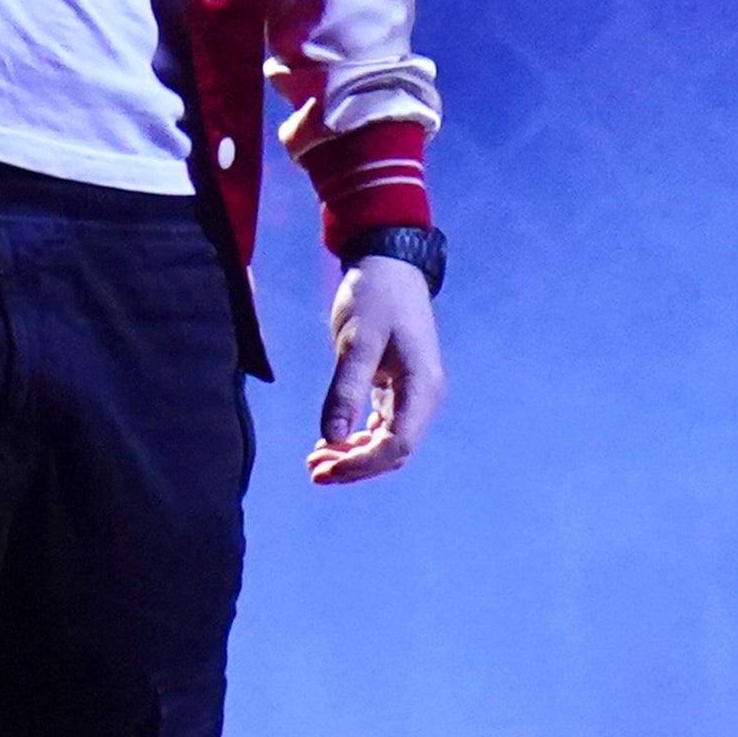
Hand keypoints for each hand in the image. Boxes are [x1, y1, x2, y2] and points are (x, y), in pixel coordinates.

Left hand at [307, 254, 441, 482]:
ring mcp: (413, 393)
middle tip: (313, 471)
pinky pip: (382, 425)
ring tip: (316, 460)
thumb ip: (345, 390)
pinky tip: (330, 441)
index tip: (325, 469)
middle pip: (392, 451)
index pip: (396, 445)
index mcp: (422, 386)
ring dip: (353, 455)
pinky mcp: (398, 387)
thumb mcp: (356, 342)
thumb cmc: (375, 297)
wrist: (390, 265)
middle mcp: (424, 396)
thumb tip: (332, 438)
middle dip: (354, 466)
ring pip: (387, 442)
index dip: (361, 464)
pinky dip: (357, 438)